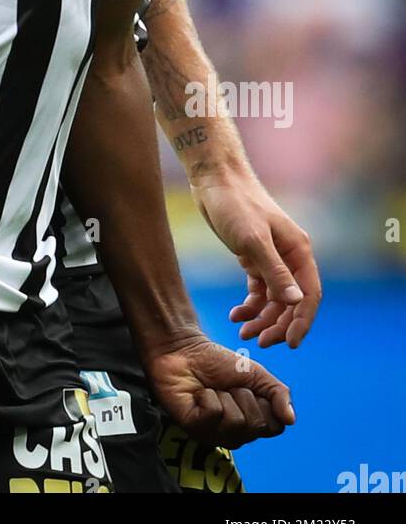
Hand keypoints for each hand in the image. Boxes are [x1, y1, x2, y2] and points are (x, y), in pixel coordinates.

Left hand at [144, 333, 294, 449]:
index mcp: (252, 424)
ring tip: (212, 390)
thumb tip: (291, 420)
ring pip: (235, 422)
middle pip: (256, 426)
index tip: (250, 388)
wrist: (186, 349)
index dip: (265, 402)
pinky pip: (213, 414)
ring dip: (224, 395)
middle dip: (244, 396)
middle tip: (228, 387)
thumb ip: (278, 394)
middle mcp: (235, 435)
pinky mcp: (194, 428)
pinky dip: (207, 396)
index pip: (275, 427)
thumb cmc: (219, 363)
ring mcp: (214, 435)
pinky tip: (197, 394)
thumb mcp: (257, 374)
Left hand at [190, 175, 321, 349]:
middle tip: (261, 342)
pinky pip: (258, 290)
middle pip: (291, 301)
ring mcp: (271, 258)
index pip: (309, 294)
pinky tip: (236, 314)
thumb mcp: (254, 240)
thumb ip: (275, 272)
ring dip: (262, 318)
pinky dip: (250, 305)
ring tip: (244, 332)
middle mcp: (289, 256)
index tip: (289, 344)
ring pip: (274, 299)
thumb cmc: (236, 204)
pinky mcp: (252, 257)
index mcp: (299, 251)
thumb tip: (296, 302)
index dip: (302, 321)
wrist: (214, 180)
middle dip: (279, 324)